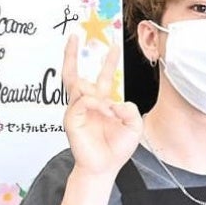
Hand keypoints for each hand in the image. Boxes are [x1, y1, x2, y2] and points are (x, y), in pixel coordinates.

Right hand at [61, 35, 141, 176]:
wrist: (105, 168)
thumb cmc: (117, 148)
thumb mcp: (134, 125)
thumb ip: (129, 109)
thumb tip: (113, 102)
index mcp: (102, 102)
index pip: (103, 76)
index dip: (108, 61)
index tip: (113, 45)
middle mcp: (87, 103)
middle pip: (74, 74)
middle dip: (72, 55)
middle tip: (74, 36)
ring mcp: (77, 110)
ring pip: (78, 86)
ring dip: (95, 92)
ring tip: (107, 109)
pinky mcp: (71, 120)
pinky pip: (81, 102)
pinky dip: (93, 103)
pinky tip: (102, 110)